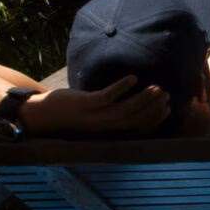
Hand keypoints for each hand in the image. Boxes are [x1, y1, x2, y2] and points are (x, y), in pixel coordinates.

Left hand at [23, 76, 169, 136]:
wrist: (42, 116)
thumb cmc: (70, 114)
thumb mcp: (94, 116)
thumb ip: (110, 112)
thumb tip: (131, 102)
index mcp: (108, 132)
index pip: (138, 129)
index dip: (155, 119)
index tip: (168, 106)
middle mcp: (104, 127)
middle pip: (136, 119)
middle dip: (154, 107)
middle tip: (167, 94)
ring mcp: (95, 116)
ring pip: (126, 109)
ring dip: (143, 98)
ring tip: (156, 86)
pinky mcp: (85, 104)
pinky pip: (107, 96)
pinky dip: (122, 87)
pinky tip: (133, 77)